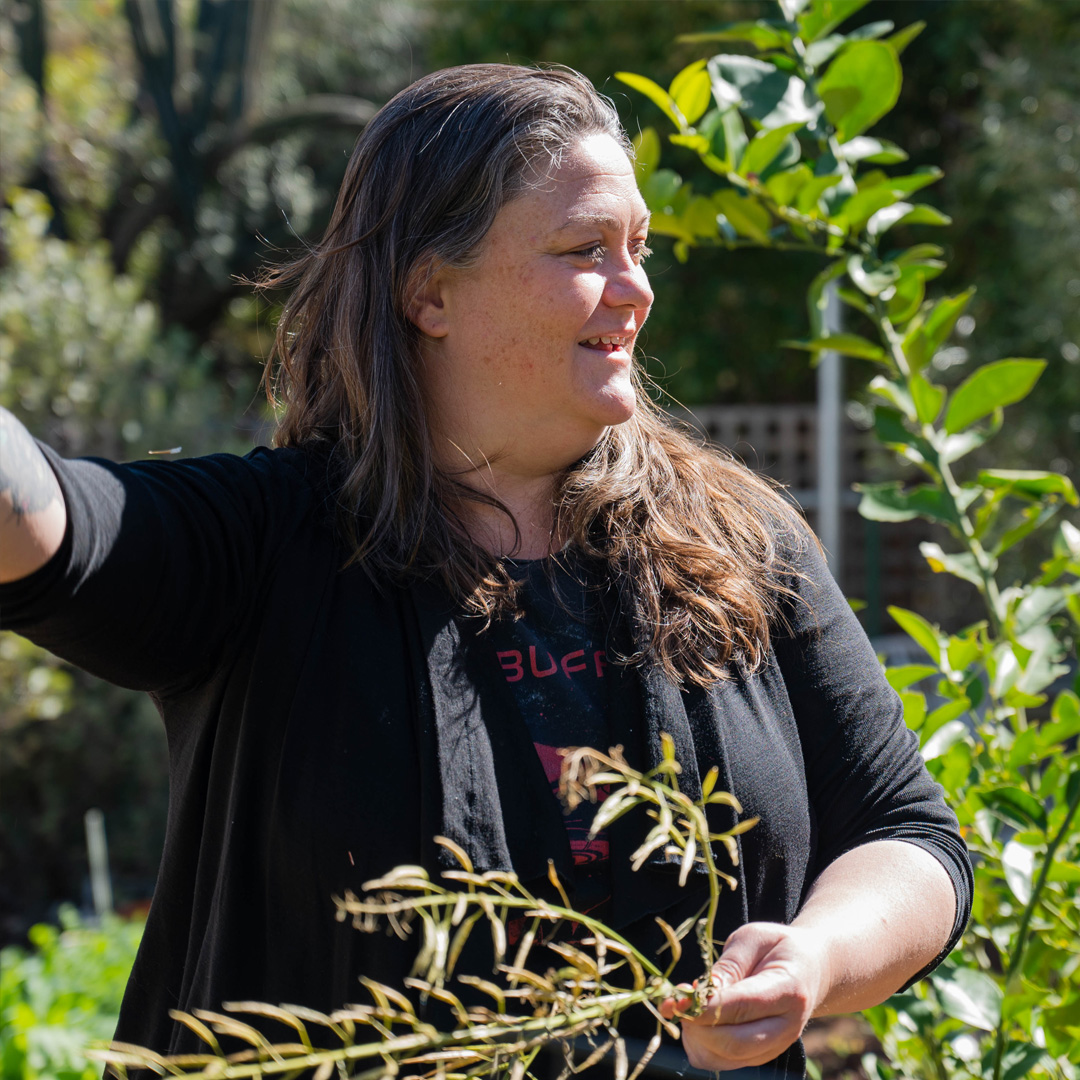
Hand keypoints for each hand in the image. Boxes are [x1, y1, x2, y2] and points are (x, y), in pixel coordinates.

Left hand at [661, 922, 830, 1071]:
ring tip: (688, 1008)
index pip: (743, 1007)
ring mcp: (776, 1047)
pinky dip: (701, 1046)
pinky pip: (723, 1063)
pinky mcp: (762, 1056)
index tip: (679, 999)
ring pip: (725, 1059)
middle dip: (697, 1026)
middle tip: (677, 1003)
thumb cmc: (778, 948)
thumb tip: (701, 991)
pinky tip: (697, 1020)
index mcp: (789, 990)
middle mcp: (787, 1028)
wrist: (810, 970)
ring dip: (696, 1038)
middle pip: (734, 1043)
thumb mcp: (754, 939)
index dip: (707, 1007)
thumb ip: (730, 965)